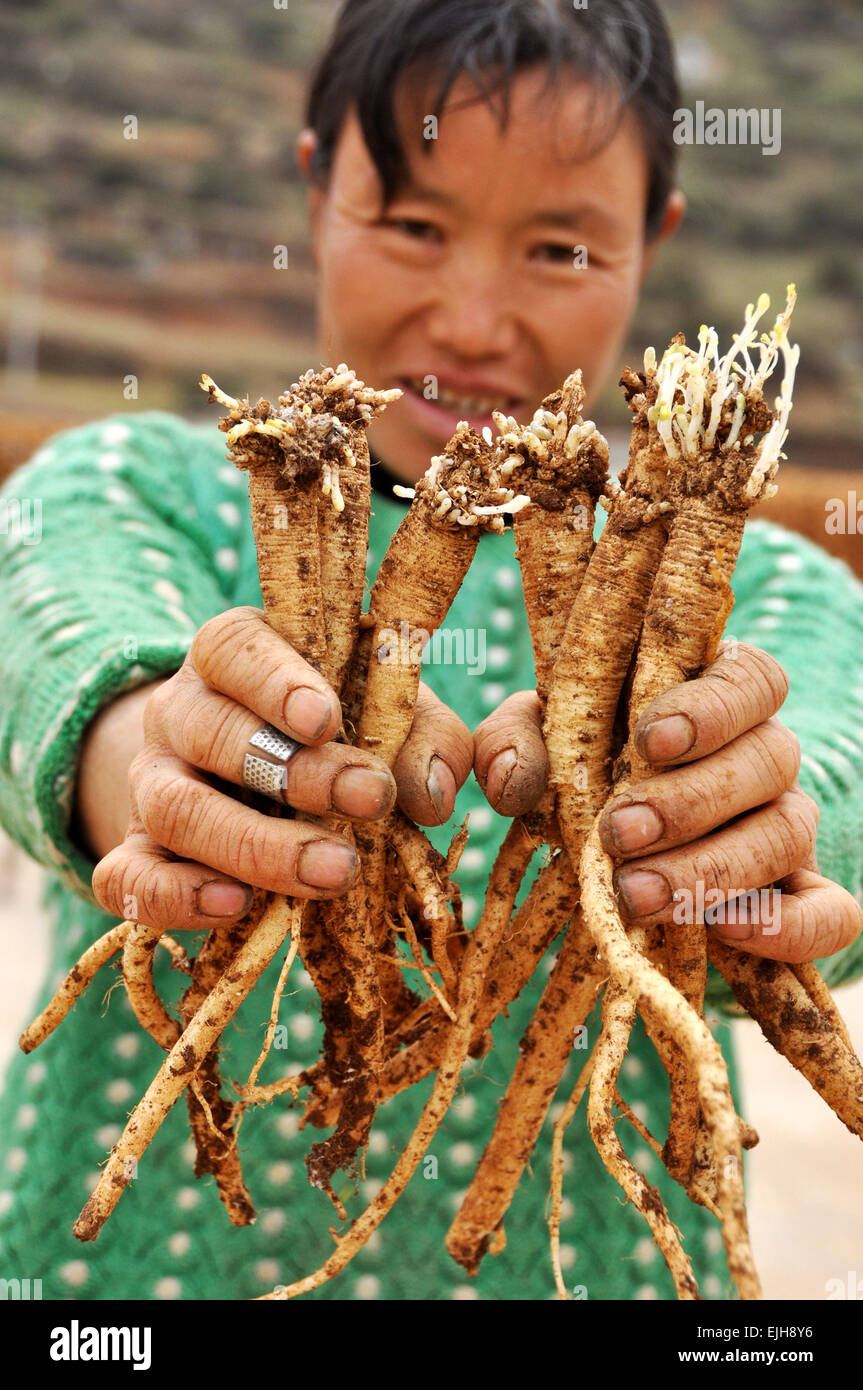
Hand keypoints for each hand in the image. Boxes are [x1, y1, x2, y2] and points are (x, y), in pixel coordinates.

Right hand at [91, 607, 471, 931]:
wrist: (249, 772)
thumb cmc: (338, 727)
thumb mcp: (386, 710)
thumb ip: (421, 736)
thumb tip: (434, 796)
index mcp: (233, 654)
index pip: (234, 649)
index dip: (276, 683)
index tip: (326, 719)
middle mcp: (179, 710)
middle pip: (212, 733)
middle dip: (296, 774)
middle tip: (370, 801)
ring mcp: (151, 781)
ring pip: (175, 808)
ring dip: (256, 846)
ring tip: (333, 873)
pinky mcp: (136, 851)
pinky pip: (127, 878)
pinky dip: (175, 897)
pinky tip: (237, 907)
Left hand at [474, 644, 862, 963]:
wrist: (608, 842)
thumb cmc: (578, 767)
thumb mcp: (537, 741)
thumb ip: (513, 742)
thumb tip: (508, 781)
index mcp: (715, 696)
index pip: (752, 679)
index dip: (713, 708)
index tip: (652, 741)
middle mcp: (764, 753)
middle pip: (769, 758)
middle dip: (691, 802)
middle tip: (620, 835)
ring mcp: (786, 824)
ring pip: (788, 833)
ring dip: (714, 867)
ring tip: (639, 894)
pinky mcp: (799, 896)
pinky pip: (831, 912)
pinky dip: (792, 926)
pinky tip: (728, 931)